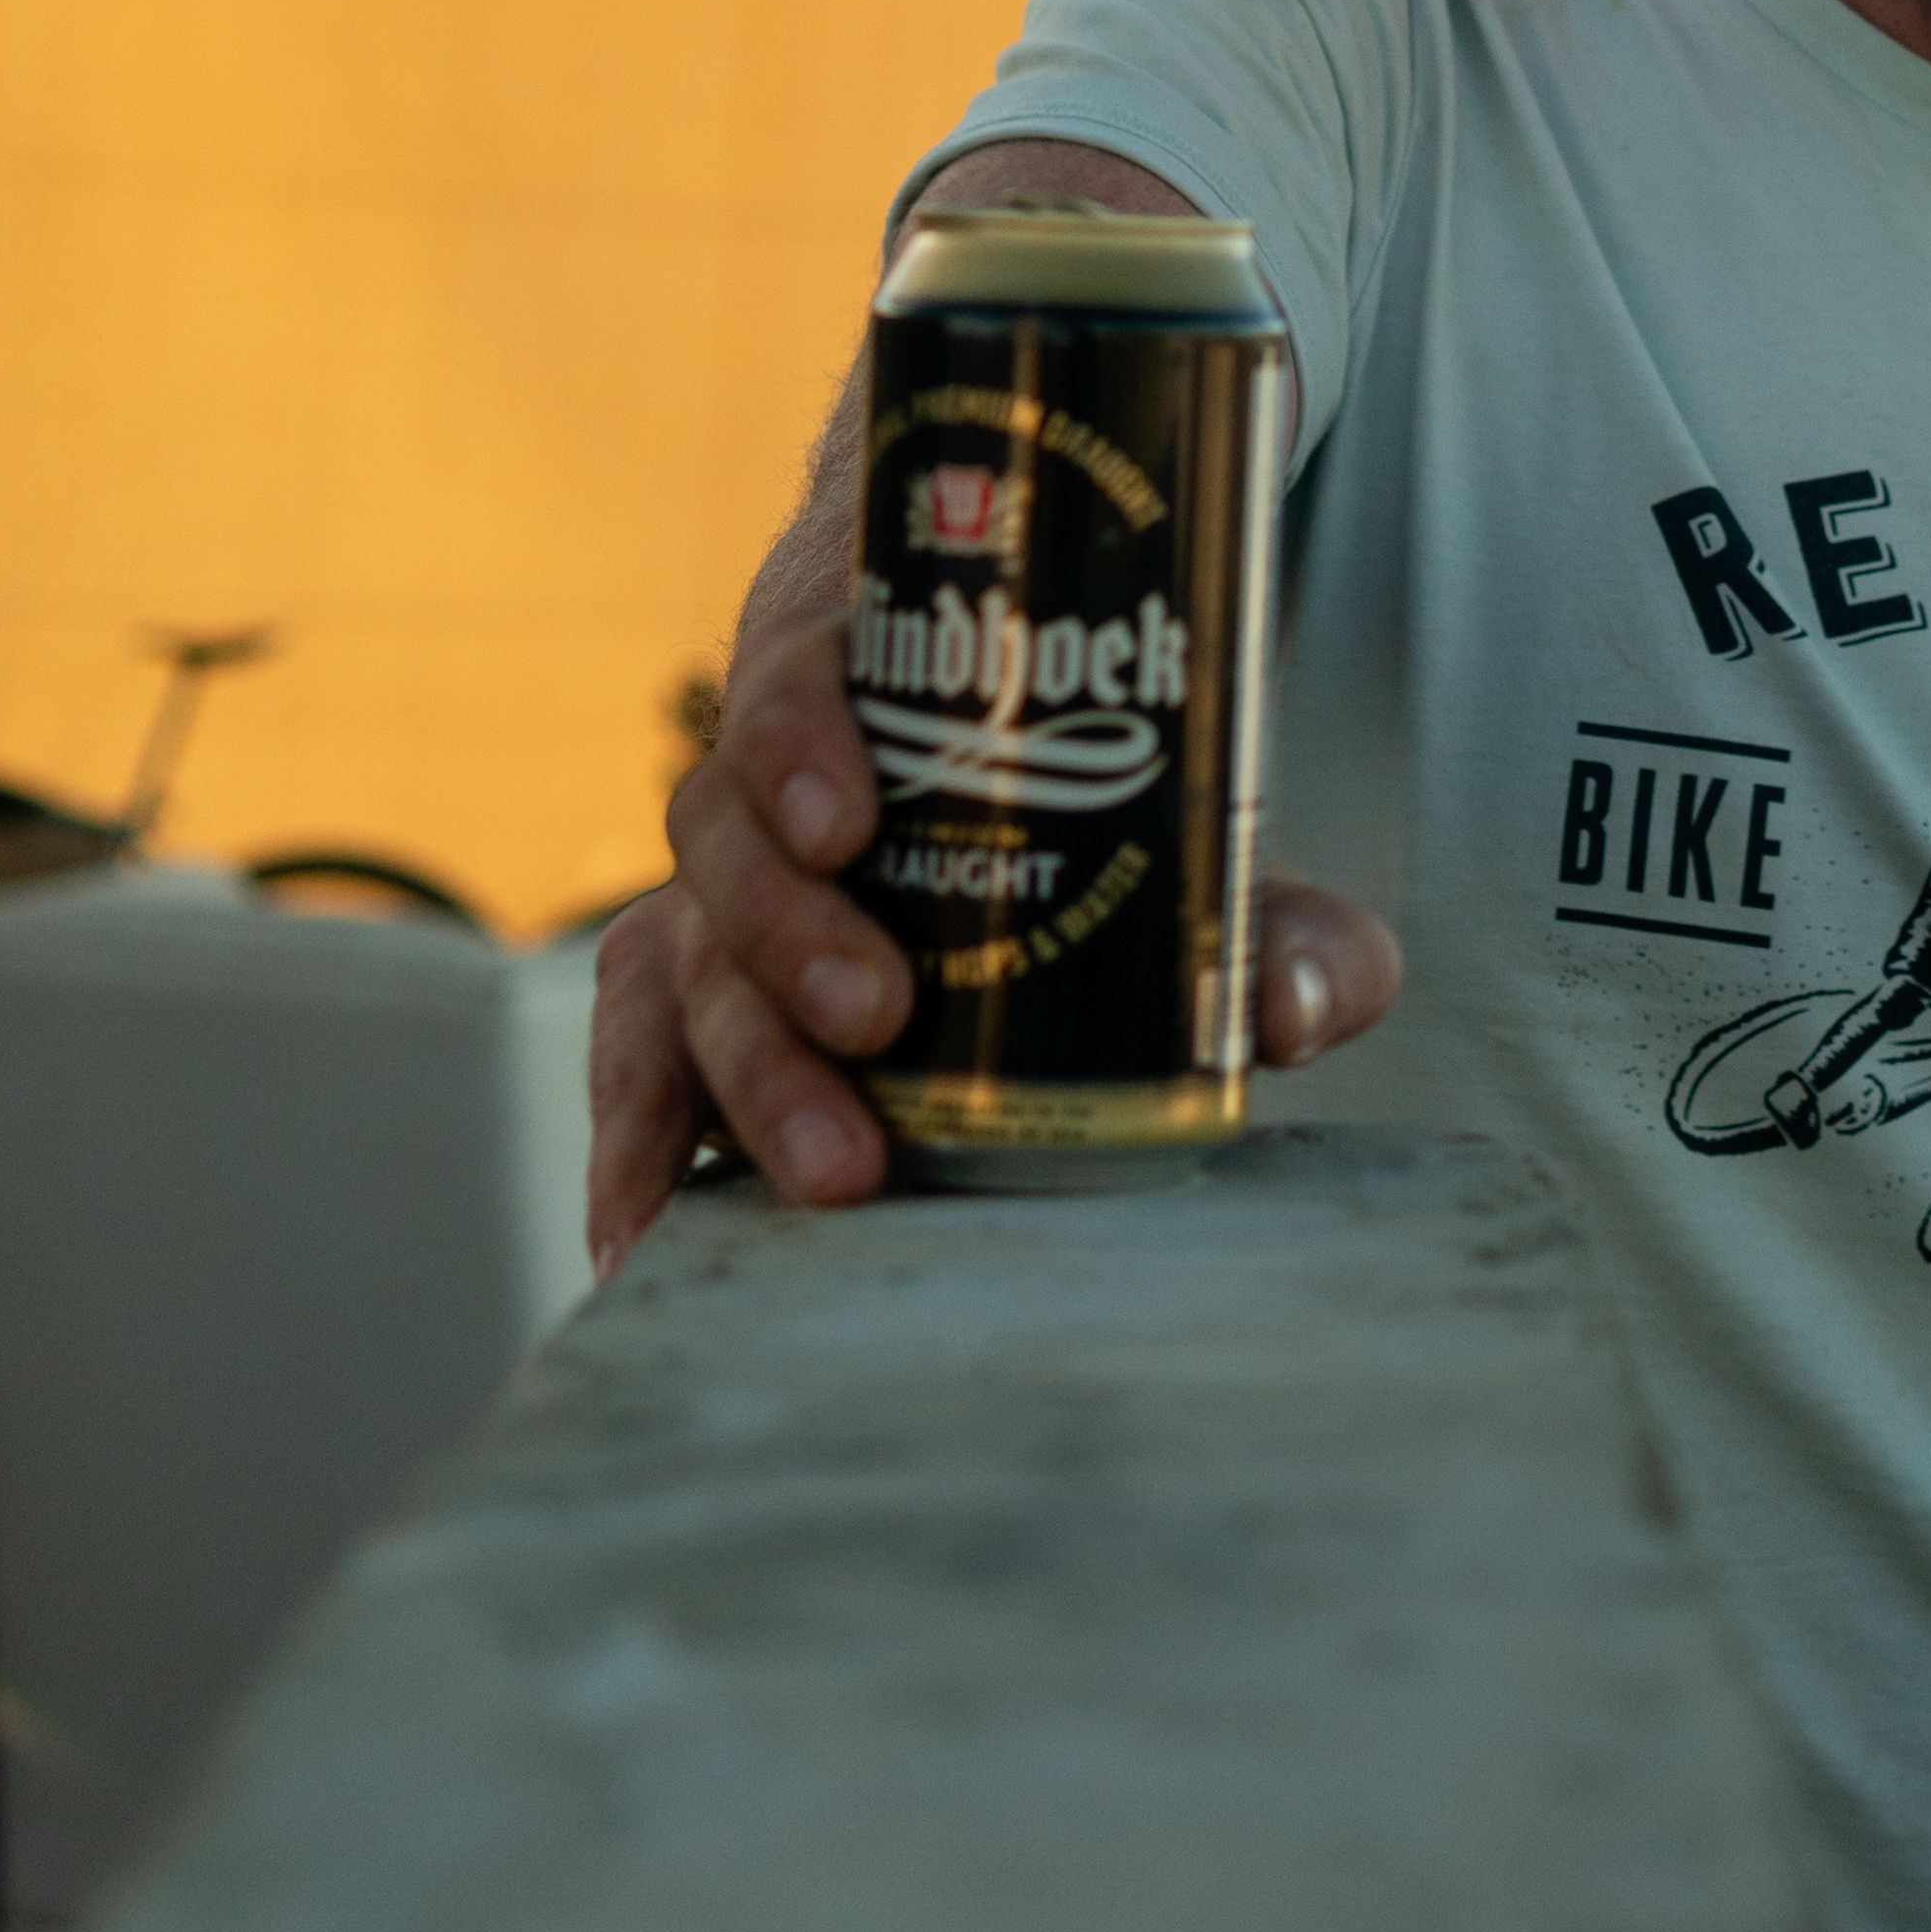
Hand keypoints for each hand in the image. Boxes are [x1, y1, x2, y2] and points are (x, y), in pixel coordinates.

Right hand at [586, 606, 1400, 1269]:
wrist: (998, 809)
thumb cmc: (1090, 806)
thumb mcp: (1188, 835)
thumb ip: (1281, 920)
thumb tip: (1296, 1010)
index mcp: (856, 697)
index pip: (791, 686)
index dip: (799, 742)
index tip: (850, 818)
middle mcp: (760, 807)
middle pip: (730, 856)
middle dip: (793, 940)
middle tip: (878, 1018)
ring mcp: (713, 917)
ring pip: (681, 971)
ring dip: (743, 1073)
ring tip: (831, 1168)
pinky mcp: (692, 1019)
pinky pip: (636, 1072)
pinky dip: (634, 1156)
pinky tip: (646, 1245)